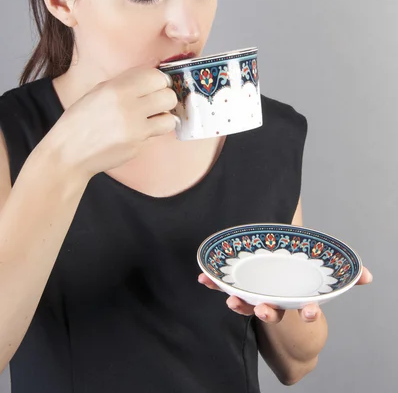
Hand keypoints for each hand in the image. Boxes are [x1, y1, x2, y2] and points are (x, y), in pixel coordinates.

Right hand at [50, 67, 177, 177]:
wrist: (70, 151)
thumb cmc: (83, 118)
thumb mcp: (100, 90)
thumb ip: (127, 81)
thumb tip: (154, 70)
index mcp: (117, 88)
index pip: (157, 77)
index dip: (159, 81)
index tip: (156, 85)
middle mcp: (128, 107)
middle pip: (168, 96)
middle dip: (165, 98)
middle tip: (156, 102)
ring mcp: (135, 129)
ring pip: (169, 118)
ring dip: (163, 117)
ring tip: (151, 118)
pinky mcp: (137, 146)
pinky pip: (156, 135)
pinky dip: (151, 132)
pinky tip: (137, 132)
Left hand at [198, 266, 372, 323]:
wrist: (281, 297)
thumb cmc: (300, 285)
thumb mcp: (322, 282)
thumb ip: (344, 278)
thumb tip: (368, 277)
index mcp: (295, 302)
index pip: (303, 310)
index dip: (307, 313)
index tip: (309, 312)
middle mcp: (276, 304)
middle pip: (272, 312)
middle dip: (267, 312)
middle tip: (263, 309)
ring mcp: (256, 299)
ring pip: (247, 306)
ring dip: (239, 304)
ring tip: (231, 299)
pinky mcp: (240, 290)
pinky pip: (227, 289)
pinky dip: (215, 285)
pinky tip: (203, 279)